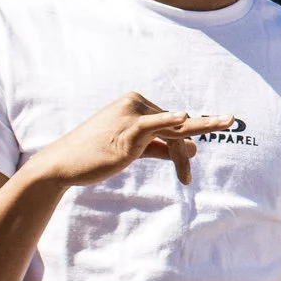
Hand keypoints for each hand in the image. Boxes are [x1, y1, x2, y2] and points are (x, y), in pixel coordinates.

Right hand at [32, 93, 236, 189]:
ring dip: (182, 156)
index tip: (185, 176)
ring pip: (174, 131)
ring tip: (194, 167)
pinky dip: (170, 120)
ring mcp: (133, 114)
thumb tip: (194, 148)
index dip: (180, 151)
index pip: (171, 126)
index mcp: (137, 104)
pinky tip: (183, 117)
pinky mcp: (129, 128)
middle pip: (176, 127)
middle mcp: (137, 104)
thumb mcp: (135, 149)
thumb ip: (162, 147)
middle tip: (216, 140)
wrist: (64, 163)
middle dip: (194, 141)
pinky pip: (154, 123)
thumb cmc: (96, 155)